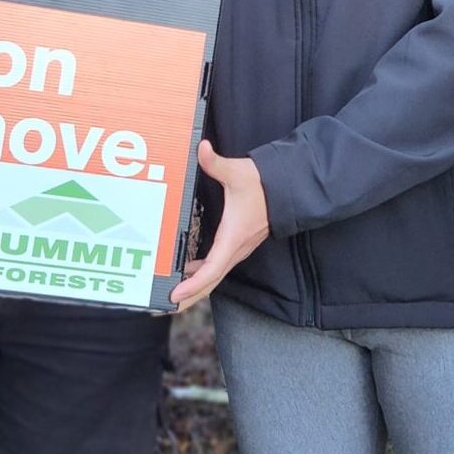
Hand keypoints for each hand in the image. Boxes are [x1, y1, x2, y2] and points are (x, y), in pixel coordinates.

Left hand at [170, 140, 268, 308]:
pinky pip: (218, 267)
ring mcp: (238, 249)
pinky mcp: (238, 244)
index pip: (212, 270)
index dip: (193, 285)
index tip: (175, 295)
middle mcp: (235, 249)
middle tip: (165, 306)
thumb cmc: (263, 184)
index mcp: (232, 237)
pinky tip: (187, 270)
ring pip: (214, 276)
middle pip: (210, 282)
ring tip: (172, 294)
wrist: (288, 188)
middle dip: (189, 297)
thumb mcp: (238, 173)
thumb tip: (203, 148)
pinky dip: (202, 274)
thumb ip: (216, 163)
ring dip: (195, 287)